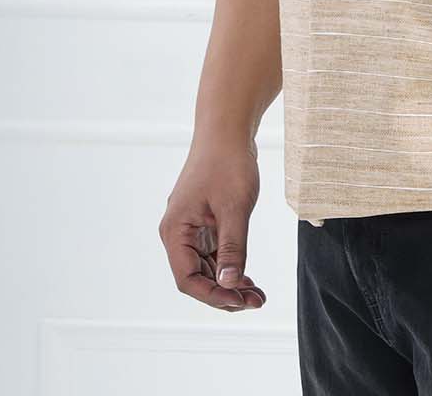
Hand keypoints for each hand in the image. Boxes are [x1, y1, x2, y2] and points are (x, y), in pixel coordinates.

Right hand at [158, 135, 266, 312]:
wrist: (228, 129)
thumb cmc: (228, 162)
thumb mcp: (235, 208)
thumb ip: (232, 248)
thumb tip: (229, 284)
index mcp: (175, 231)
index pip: (187, 279)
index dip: (213, 296)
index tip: (240, 303)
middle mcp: (177, 232)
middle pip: (196, 277)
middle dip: (225, 292)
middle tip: (256, 302)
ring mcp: (190, 227)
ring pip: (206, 267)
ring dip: (229, 282)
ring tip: (257, 294)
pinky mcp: (203, 221)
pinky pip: (213, 252)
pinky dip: (229, 265)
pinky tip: (248, 277)